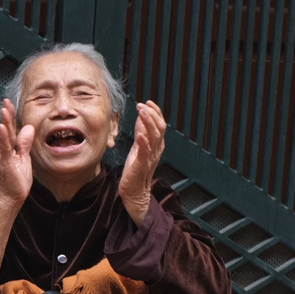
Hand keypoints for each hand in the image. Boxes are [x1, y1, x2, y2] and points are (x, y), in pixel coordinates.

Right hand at [0, 99, 34, 212]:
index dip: (11, 116)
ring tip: (4, 110)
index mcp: (8, 148)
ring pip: (4, 136)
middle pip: (6, 129)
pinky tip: (3, 127)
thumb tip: (29, 127)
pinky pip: (5, 148)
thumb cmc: (17, 180)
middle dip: (6, 114)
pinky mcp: (6, 162)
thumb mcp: (25, 158)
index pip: (10, 129)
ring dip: (5, 122)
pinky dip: (3, 137)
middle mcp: (2, 150)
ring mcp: (3, 156)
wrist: (12, 197)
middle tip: (6, 101)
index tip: (10, 103)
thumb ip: (25, 143)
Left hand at [120, 100, 166, 224]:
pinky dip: (143, 142)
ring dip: (148, 122)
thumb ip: (141, 133)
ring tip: (141, 112)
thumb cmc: (135, 169)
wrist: (134, 191)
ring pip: (154, 137)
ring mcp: (150, 157)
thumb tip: (142, 117)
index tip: (147, 102)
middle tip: (142, 105)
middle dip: (152, 114)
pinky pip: (145, 152)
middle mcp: (156, 150)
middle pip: (160, 128)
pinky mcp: (142, 165)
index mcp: (156, 145)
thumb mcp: (138, 147)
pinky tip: (140, 134)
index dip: (155, 112)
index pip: (160, 125)